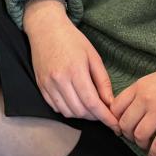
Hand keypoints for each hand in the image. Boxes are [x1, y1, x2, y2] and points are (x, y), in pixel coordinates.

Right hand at [23, 0, 118, 130]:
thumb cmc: (72, 39)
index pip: (92, 103)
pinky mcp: (40, 86)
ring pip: (67, 112)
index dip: (105, 117)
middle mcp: (59, 80)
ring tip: (91, 108)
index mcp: (75, 71)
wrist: (45, 29)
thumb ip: (102, 81)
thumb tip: (110, 103)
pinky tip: (76, 103)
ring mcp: (47, 84)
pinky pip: (55, 107)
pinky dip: (68, 110)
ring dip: (82, 115)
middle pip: (80, 111)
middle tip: (105, 113)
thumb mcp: (93, 56)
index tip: (116, 126)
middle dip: (95, 117)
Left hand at [111, 49, 155, 155]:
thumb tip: (134, 111)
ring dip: (141, 144)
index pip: (116, 107)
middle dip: (128, 135)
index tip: (120, 128)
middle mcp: (146, 98)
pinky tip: (155, 155)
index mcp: (140, 86)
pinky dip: (155, 152)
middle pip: (125, 124)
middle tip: (134, 139)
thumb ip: (143, 92)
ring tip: (146, 147)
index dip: (116, 120)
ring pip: (140, 135)